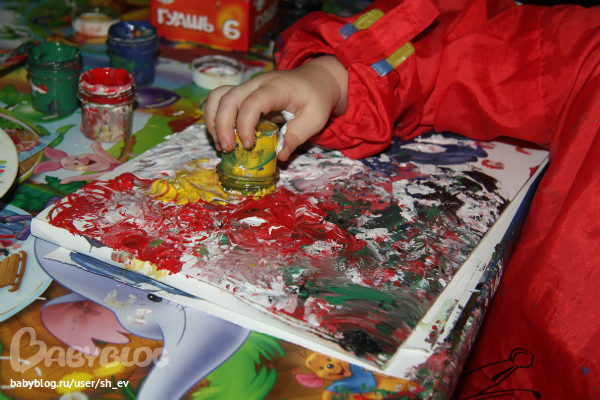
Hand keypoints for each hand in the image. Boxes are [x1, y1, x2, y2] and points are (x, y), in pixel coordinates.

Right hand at [205, 56, 347, 160]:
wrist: (316, 80)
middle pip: (228, 98)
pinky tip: (221, 137)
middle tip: (228, 150)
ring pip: (218, 96)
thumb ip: (297, 136)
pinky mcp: (243, 93)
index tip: (248, 146)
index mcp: (276, 88)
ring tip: (221, 145)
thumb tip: (279, 156)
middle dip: (222, 126)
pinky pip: (220, 100)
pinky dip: (215, 118)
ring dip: (213, 121)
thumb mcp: (315, 119)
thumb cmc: (316, 99)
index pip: (252, 102)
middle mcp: (257, 83)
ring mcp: (247, 86)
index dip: (245, 125)